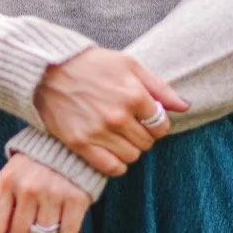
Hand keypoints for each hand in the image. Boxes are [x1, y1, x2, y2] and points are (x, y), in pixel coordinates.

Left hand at [0, 154, 92, 232]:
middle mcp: (27, 189)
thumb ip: (6, 202)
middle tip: (33, 228)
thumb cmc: (37, 163)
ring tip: (51, 215)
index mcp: (6, 182)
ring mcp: (52, 193)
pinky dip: (68, 229)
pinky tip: (67, 212)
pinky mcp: (76, 198)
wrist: (71, 141)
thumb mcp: (13, 174)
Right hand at [32, 47, 187, 176]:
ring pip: (132, 156)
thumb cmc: (91, 64)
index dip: (157, 123)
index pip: (162, 125)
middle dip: (144, 135)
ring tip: (119, 136)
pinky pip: (111, 168)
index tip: (145, 118)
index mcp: (134, 95)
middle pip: (148, 142)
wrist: (47, 71)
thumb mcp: (129, 65)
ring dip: (130, 149)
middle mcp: (118, 116)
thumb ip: (159, 87)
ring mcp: (99, 132)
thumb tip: (185, 106)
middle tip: (130, 126)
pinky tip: (111, 151)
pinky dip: (117, 165)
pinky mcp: (81, 144)